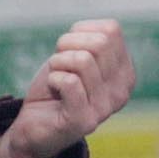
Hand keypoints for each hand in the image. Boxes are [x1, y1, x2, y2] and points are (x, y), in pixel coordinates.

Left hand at [0, 18, 133, 157]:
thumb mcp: (76, 55)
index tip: (70, 52)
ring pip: (83, 60)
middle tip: (59, 65)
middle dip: (68, 45)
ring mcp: (105, 108)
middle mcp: (122, 91)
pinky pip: (70, 82)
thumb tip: (107, 31)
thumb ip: (95, 40)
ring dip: (58, 63)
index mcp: (125, 72)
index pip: (111, 30)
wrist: (33, 127)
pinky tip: (53, 91)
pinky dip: (52, 79)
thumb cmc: (55, 87)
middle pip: (100, 42)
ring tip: (55, 80)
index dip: (80, 32)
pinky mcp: (83, 121)